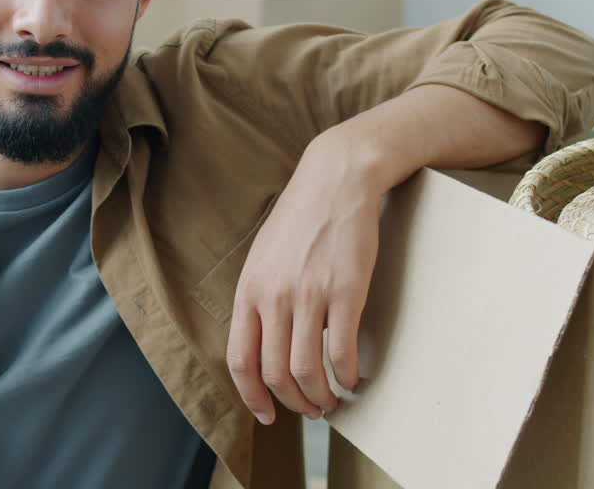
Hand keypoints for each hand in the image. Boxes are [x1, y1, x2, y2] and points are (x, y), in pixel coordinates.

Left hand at [225, 127, 390, 424]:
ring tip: (332, 401)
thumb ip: (260, 299)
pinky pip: (341, 353)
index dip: (252, 396)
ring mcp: (309, 295)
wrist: (336, 179)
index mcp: (249, 290)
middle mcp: (274, 296)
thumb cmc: (301, 218)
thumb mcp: (264, 257)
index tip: (267, 414)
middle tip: (310, 410)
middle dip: (293, 404)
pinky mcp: (346, 291)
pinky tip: (353, 380)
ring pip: (307, 371)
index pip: (240, 360)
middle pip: (275, 374)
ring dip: (321, 398)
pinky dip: (347, 377)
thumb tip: (265, 344)